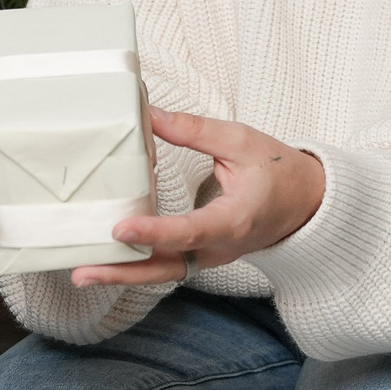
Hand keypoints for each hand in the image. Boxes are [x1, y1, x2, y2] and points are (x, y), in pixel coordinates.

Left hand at [71, 109, 325, 288]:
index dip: (154, 232)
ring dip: (123, 275)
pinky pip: (166, 266)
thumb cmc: (279, 171)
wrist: (307, 204)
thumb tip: (148, 115)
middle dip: (123, 273)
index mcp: (234, 220)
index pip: (189, 231)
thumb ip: (194, 131)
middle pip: (166, 268)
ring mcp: (210, 257)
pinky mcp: (202, 256)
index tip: (121, 229)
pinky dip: (135, 267)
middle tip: (83, 271)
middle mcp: (220, 247)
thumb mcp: (242, 141)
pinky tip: (106, 260)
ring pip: (163, 273)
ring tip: (83, 272)